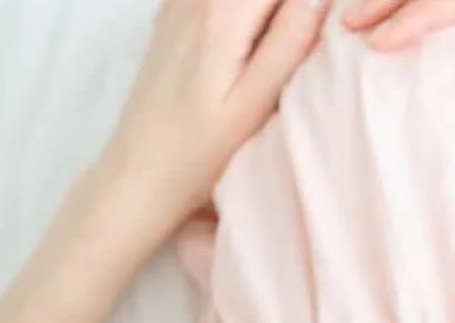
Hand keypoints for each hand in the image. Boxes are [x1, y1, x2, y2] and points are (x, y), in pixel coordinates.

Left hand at [104, 0, 329, 240]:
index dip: (308, 7)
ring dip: (264, 12)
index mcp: (224, 11)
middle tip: (293, 51)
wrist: (139, 173)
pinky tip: (244, 42)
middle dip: (286, 10)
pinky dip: (237, 13)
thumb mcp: (254, 105)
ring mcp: (179, 3)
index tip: (315, 37)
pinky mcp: (170, 16)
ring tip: (271, 53)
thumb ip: (290, 41)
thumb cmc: (199, 153)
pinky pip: (215, 0)